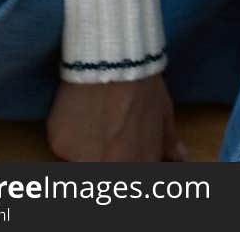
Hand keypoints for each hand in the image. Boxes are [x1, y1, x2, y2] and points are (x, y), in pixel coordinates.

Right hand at [46, 73, 186, 162]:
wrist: (113, 59)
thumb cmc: (144, 86)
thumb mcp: (163, 111)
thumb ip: (168, 141)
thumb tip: (180, 157)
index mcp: (138, 165)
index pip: (131, 180)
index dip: (128, 160)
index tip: (123, 148)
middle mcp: (108, 170)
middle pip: (102, 170)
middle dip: (105, 155)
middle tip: (107, 130)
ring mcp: (80, 161)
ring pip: (79, 162)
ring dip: (86, 148)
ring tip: (93, 117)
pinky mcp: (59, 146)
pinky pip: (62, 146)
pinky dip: (68, 133)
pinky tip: (77, 110)